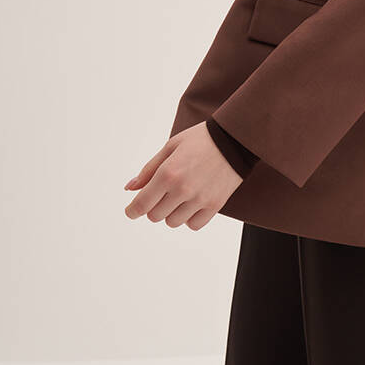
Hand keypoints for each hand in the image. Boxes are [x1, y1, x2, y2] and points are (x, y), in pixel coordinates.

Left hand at [123, 121, 243, 230]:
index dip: (132, 211)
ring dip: (171, 212)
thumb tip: (130, 188)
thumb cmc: (200, 140)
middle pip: (155, 216)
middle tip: (162, 194)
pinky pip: (193, 225)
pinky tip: (191, 204)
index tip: (131, 211)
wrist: (234, 139)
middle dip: (153, 207)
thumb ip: (149, 170)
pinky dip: (189, 218)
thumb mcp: (170, 147)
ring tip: (180, 196)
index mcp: (168, 173)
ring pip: (173, 222)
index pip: (142, 204)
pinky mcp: (215, 205)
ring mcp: (199, 199)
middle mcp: (182, 189)